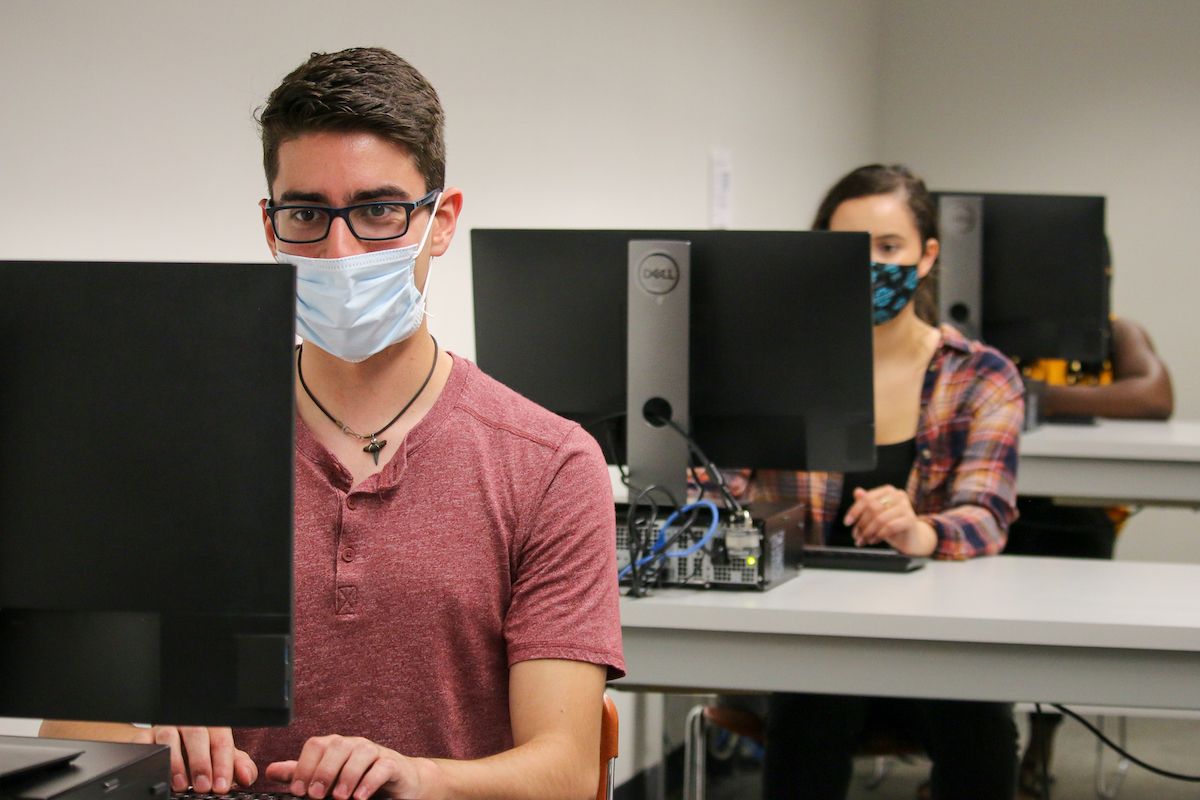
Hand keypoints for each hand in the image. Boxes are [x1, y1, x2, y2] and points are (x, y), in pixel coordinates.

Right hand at [131, 726, 256, 792]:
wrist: (169, 746)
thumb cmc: (200, 752)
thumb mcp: (221, 758)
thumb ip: (238, 766)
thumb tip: (247, 777)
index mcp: (211, 726)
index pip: (221, 741)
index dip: (223, 764)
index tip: (221, 786)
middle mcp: (189, 723)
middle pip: (196, 735)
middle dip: (201, 763)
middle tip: (204, 787)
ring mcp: (165, 728)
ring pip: (169, 736)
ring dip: (176, 763)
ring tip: (182, 785)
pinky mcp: (145, 737)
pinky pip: (145, 743)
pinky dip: (151, 757)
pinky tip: (159, 772)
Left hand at [265, 736, 430, 799]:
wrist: (397, 783)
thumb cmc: (358, 780)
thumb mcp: (327, 780)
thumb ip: (302, 774)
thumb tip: (270, 771)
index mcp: (335, 746)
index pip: (316, 745)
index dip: (304, 766)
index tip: (297, 790)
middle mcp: (354, 745)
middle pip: (337, 746)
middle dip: (324, 771)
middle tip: (316, 796)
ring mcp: (375, 752)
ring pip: (361, 752)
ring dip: (348, 775)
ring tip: (340, 797)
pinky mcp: (393, 764)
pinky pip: (382, 766)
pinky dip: (370, 781)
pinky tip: (360, 797)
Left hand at [843, 485, 935, 555]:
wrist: (910, 538)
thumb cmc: (891, 524)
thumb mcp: (876, 514)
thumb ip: (867, 503)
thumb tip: (857, 492)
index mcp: (888, 491)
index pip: (867, 498)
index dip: (855, 511)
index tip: (847, 523)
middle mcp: (898, 495)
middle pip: (872, 508)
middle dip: (861, 524)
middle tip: (856, 535)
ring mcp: (906, 507)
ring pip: (880, 519)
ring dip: (868, 532)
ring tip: (863, 540)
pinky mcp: (911, 519)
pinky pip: (889, 527)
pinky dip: (878, 535)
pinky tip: (873, 541)